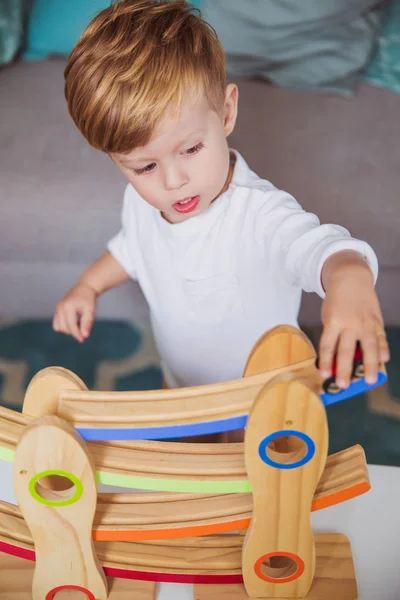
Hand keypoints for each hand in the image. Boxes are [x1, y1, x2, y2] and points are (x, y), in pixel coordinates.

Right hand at [53, 281, 97, 342]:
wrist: (84, 288)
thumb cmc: (89, 299)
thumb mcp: (90, 311)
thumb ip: (87, 323)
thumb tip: (85, 336)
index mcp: (68, 306)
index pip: (71, 325)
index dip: (77, 334)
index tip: (83, 340)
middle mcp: (60, 307)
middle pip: (64, 328)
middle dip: (74, 331)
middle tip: (84, 326)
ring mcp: (57, 308)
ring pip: (59, 327)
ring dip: (68, 329)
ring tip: (78, 323)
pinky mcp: (56, 310)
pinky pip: (56, 324)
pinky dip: (64, 326)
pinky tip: (73, 322)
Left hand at [319, 252, 389, 388]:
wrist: (351, 279)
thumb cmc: (336, 302)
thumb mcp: (329, 316)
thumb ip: (334, 336)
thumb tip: (338, 361)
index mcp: (333, 322)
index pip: (328, 345)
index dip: (326, 361)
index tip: (324, 376)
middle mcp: (349, 324)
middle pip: (346, 350)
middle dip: (345, 369)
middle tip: (343, 385)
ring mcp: (365, 323)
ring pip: (368, 347)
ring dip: (369, 365)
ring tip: (370, 380)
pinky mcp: (377, 321)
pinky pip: (380, 338)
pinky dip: (383, 349)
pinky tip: (384, 360)